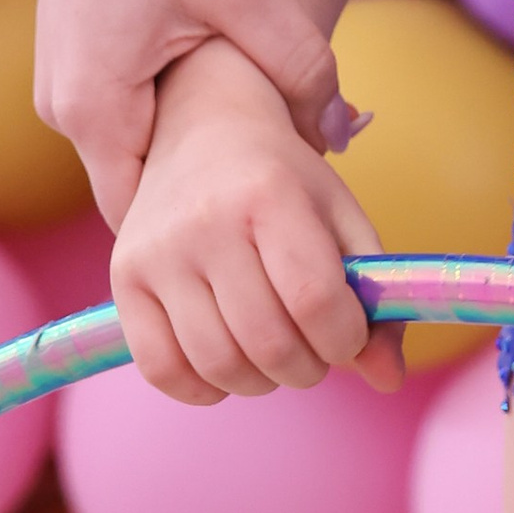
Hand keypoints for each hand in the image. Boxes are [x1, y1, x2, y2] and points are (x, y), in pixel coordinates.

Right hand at [35, 0, 353, 225]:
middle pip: (141, 179)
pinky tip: (227, 65)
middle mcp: (62, 104)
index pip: (147, 217)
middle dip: (205, 178)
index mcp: (91, 110)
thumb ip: (299, 66)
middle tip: (279, 167)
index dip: (211, 218)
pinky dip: (172, 95)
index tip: (271, 210)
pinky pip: (125, 97)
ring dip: (191, 132)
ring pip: (136, 136)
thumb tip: (339, 133)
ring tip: (261, 114)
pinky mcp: (75, 37)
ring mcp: (62, 71)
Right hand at [112, 37, 403, 405]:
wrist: (204, 124)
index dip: (346, 337)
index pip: (316, 299)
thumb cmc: (284, 176)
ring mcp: (158, 251)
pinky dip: (203, 388)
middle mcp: (206, 220)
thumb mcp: (339, 215)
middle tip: (313, 346)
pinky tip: (227, 361)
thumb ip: (373, 295)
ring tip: (275, 350)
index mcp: (270, 192)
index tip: (349, 333)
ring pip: (219, 366)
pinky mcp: (123, 278)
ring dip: (262, 380)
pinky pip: (162, 371)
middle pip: (270, 344)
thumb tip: (389, 379)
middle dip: (308, 366)